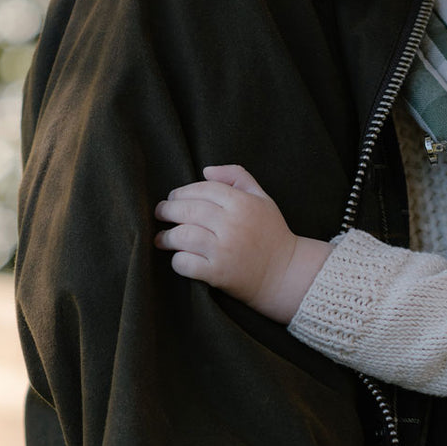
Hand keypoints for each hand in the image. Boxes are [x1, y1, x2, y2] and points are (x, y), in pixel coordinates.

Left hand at [155, 164, 330, 323]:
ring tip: (162, 238)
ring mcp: (224, 250)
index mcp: (243, 203)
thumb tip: (205, 171)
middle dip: (167, 210)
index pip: (202, 189)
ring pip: (182, 236)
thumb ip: (237, 177)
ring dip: (166, 237)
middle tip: (161, 213)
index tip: (173, 198)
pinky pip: (186, 263)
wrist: (285, 274)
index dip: (182, 192)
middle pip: (187, 210)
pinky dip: (177, 260)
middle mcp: (232, 225)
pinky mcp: (218, 273)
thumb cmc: (271, 234)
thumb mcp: (262, 199)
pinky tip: (178, 258)